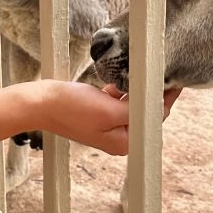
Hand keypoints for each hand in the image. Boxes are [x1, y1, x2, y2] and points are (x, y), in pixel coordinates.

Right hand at [38, 82, 181, 156]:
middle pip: (143, 112)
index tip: (174, 78)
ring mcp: (105, 128)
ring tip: (137, 73)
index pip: (153, 117)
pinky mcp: (96, 116)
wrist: (39, 103)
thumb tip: (159, 104)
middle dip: (149, 93)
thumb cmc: (70, 107)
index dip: (164, 97)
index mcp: (123, 141)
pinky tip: (114, 82)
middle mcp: (117, 138)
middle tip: (158, 70)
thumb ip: (137, 109)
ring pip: (131, 106)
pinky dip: (119, 91)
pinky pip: (116, 103)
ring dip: (134, 90)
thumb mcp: (109, 108)